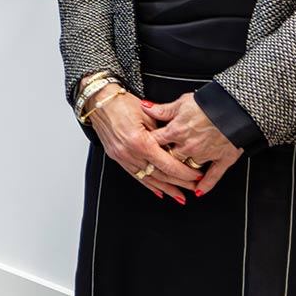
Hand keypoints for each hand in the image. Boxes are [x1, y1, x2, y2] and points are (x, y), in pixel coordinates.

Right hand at [85, 86, 201, 202]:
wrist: (99, 100)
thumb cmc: (122, 102)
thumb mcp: (149, 115)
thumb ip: (162, 134)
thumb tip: (177, 147)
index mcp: (140, 142)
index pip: (167, 164)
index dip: (184, 172)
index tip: (196, 176)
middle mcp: (129, 153)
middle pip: (160, 175)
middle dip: (179, 183)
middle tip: (193, 187)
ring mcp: (122, 157)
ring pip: (148, 179)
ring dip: (165, 188)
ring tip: (179, 195)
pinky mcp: (117, 157)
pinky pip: (135, 175)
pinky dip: (149, 184)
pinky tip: (158, 191)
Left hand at [146, 93, 243, 197]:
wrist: (235, 106)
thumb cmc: (209, 102)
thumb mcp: (182, 102)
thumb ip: (162, 109)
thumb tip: (145, 107)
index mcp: (176, 131)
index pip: (155, 142)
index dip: (148, 144)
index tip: (143, 147)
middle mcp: (188, 146)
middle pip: (169, 159)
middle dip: (163, 160)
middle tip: (157, 162)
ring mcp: (205, 155)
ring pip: (188, 169)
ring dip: (182, 172)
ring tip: (176, 175)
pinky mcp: (222, 159)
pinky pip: (213, 176)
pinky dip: (206, 184)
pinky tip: (199, 190)